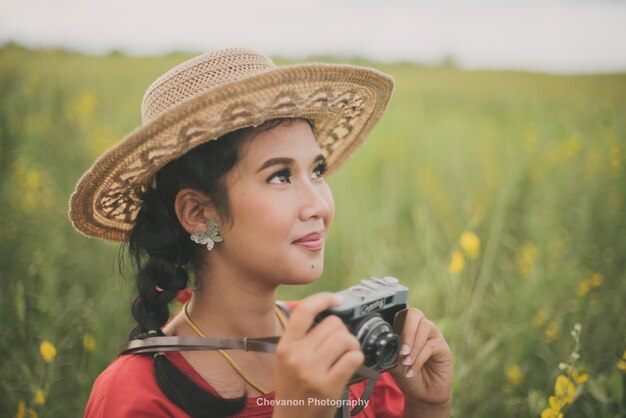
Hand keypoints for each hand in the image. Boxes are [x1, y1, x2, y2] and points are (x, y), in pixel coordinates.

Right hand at [273, 293, 364, 417]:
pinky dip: (357, 358)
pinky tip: (350, 364)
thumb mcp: (288, 360)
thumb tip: (330, 312)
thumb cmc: (295, 389)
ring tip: (346, 354)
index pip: (303, 311)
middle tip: (340, 344)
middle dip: (342, 330)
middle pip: (332, 324)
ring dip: (352, 344)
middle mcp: (297, 356)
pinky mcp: (328, 385)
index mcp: (285, 346)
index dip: (323, 299)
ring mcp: (312, 371)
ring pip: (345, 338)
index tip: (336, 300)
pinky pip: (353, 357)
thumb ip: (303, 338)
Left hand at [389, 308, 452, 412]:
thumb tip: (382, 348)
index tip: (388, 338)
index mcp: (407, 328)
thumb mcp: (393, 365)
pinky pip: (431, 346)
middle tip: (402, 350)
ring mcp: (433, 335)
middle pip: (414, 314)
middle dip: (406, 331)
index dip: (394, 322)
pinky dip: (419, 359)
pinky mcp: (443, 347)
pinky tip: (412, 370)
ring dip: (413, 346)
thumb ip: (389, 354)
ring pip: (425, 328)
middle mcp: (420, 328)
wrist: (422, 394)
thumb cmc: (407, 375)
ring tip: (406, 362)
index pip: (401, 314)